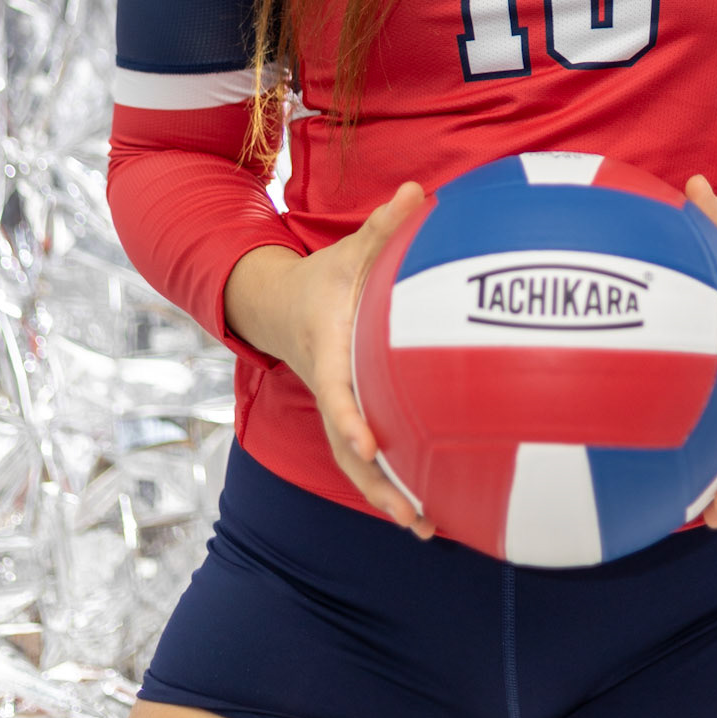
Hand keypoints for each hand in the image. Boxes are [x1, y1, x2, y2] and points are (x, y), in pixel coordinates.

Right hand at [230, 181, 435, 537]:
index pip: (336, 392)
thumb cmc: (326, 278)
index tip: (369, 446)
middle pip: (345, 447)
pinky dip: (393, 483)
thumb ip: (384, 227)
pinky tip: (432, 507)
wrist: (284, 306)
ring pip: (355, 464)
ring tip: (428, 527)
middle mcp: (331, 389)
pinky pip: (368, 458)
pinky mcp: (353, 418)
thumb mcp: (351, 250)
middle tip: (412, 515)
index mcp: (327, 351)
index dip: (349, 420)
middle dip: (375, 485)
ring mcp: (339, 409)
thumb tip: (416, 191)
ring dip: (387, 496)